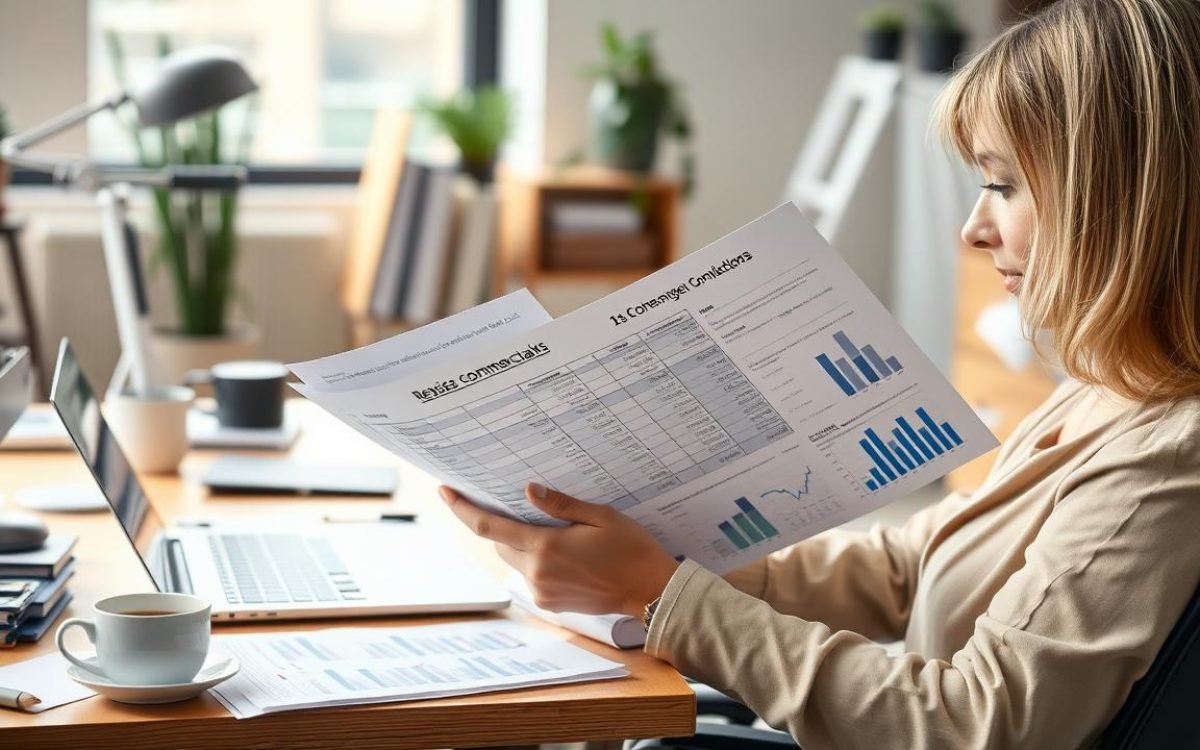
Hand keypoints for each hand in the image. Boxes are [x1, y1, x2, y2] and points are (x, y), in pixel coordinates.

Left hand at [440, 483, 679, 617]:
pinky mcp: (551, 602)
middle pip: (499, 544)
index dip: (463, 509)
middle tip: (506, 502)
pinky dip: (535, 559)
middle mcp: (537, 572)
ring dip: (519, 542)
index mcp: (545, 547)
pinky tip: (560, 549)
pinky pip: (531, 575)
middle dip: (498, 523)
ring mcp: (542, 591)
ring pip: (514, 560)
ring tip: (546, 527)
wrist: (651, 592)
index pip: (489, 528)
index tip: (445, 492)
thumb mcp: (600, 516)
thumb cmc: (631, 550)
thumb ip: (561, 504)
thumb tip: (527, 491)